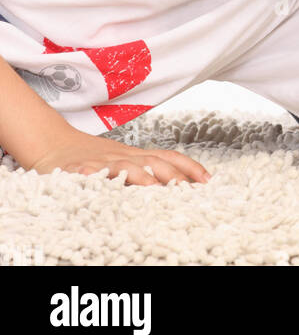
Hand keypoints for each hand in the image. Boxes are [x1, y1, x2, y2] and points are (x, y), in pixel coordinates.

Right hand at [28, 130, 211, 185]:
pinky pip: (86, 173)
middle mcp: (122, 156)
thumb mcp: (121, 163)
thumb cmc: (91, 158)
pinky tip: (97, 181)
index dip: (189, 167)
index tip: (208, 180)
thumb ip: (144, 173)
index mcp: (135, 155)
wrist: (54, 144)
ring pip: (124, 166)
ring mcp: (101, 162)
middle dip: (172, 175)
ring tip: (153, 189)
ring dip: (140, 177)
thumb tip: (178, 186)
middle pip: (152, 162)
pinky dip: (92, 176)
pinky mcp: (77, 170)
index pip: (168, 157)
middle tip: (187, 190)